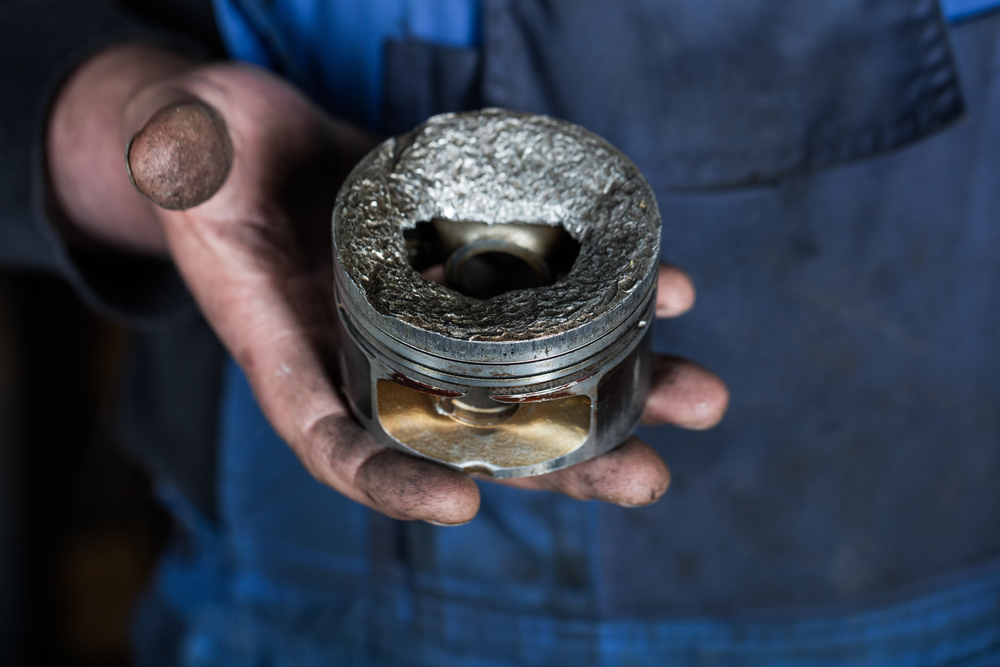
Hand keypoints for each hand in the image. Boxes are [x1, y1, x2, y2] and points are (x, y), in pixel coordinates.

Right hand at [47, 45, 727, 524]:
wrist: (256, 138)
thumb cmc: (204, 155)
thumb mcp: (180, 155)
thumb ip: (180, 162)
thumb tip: (179, 151)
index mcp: (300, 354)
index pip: (340, 441)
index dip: (394, 482)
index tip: (461, 498)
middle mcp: (377, 350)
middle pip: (475, 431)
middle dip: (565, 461)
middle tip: (646, 477)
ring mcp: (432, 310)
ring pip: (529, 374)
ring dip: (618, 390)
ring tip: (698, 398)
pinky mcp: (469, 262)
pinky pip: (543, 297)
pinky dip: (609, 301)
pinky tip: (669, 293)